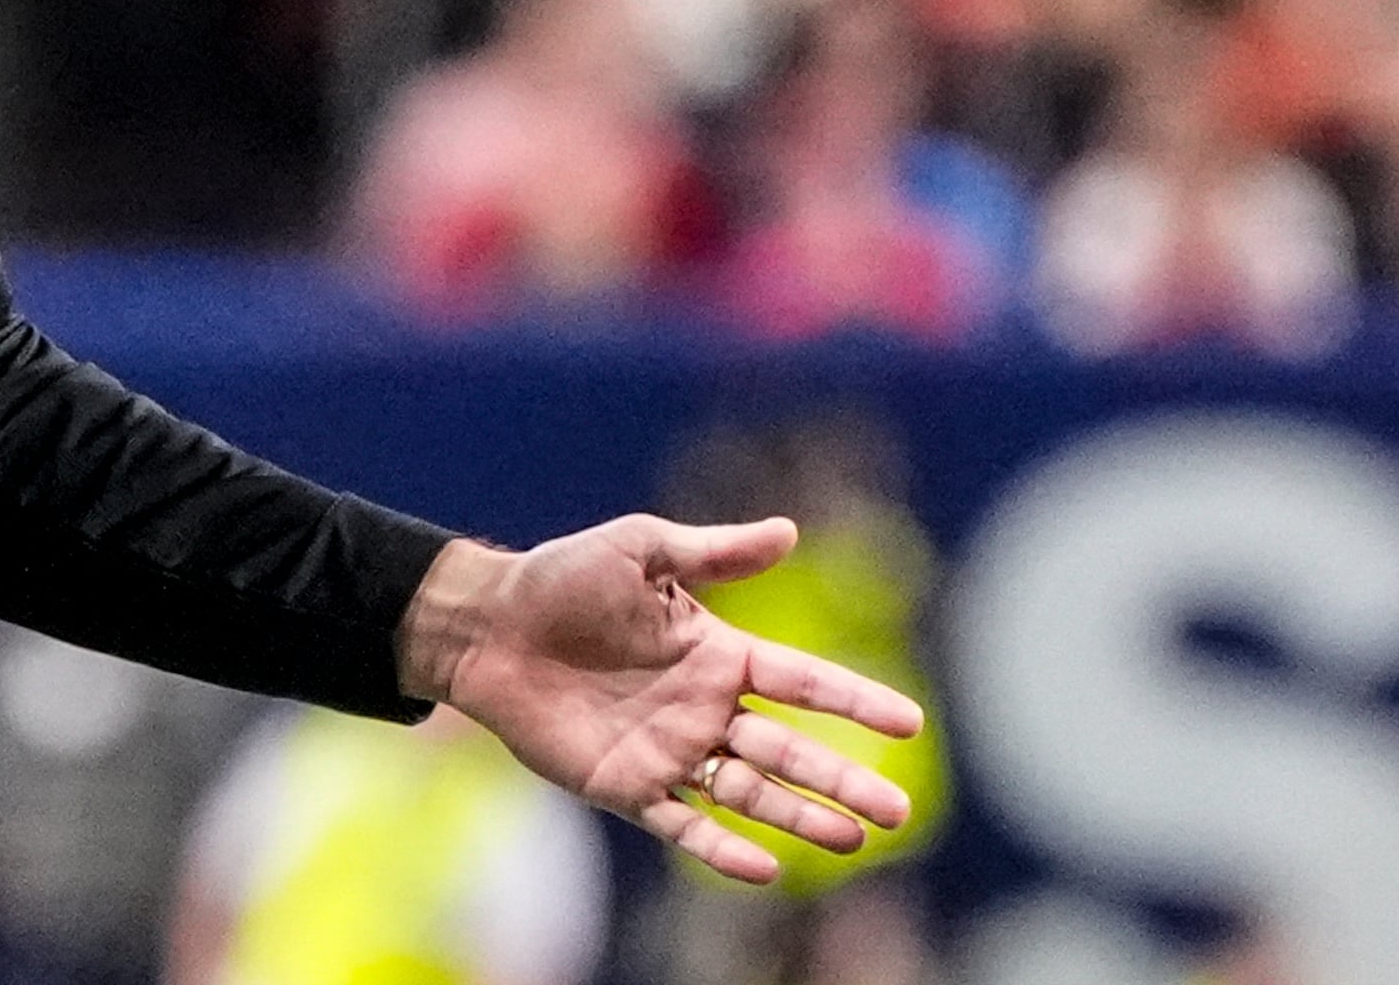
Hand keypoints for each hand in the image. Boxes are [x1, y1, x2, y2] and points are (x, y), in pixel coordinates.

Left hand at [399, 518, 922, 884]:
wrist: (487, 627)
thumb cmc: (561, 579)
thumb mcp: (641, 550)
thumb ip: (714, 551)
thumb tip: (791, 530)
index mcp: (718, 653)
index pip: (803, 682)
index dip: (855, 700)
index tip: (910, 722)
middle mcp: (705, 709)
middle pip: (790, 751)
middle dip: (845, 778)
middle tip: (900, 810)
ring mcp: (670, 752)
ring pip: (751, 794)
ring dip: (802, 816)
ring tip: (853, 838)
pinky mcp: (627, 787)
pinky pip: (684, 825)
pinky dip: (722, 848)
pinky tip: (767, 868)